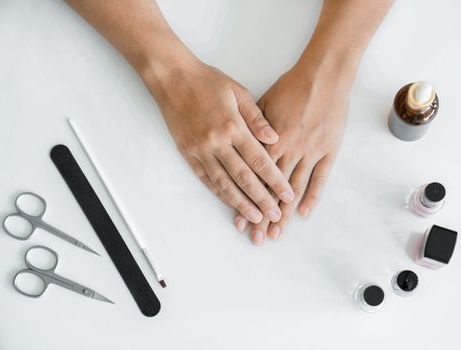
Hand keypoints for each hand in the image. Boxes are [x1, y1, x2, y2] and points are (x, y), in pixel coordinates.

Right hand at [145, 59, 294, 224]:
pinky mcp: (188, 154)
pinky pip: (206, 179)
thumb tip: (275, 139)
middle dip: (262, 199)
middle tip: (275, 215)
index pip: (259, 159)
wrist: (172, 78)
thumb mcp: (238, 92)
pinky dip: (219, 193)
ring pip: (224, 183)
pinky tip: (231, 203)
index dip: (275, 180)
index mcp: (233, 126)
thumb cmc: (208, 82)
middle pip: (244, 177)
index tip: (287, 194)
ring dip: (241, 203)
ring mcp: (200, 150)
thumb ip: (257, 118)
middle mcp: (216, 142)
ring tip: (255, 218)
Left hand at [234, 66, 348, 244]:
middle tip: (258, 238)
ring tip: (277, 233)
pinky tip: (305, 213)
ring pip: (294, 188)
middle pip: (272, 189)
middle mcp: (289, 150)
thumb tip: (242, 148)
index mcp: (270, 140)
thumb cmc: (291, 86)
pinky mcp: (328, 150)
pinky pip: (320, 177)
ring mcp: (310, 151)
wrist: (323, 75)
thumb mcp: (264, 102)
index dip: (247, 201)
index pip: (255, 178)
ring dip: (286, 213)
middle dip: (264, 215)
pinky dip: (312, 196)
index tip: (241, 221)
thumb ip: (252, 129)